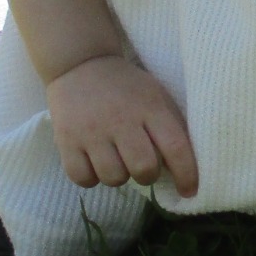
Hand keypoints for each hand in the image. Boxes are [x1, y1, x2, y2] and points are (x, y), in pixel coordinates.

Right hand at [46, 54, 198, 196]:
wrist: (80, 64)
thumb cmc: (126, 87)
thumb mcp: (156, 97)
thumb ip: (172, 126)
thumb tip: (187, 167)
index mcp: (150, 107)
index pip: (176, 147)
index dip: (187, 175)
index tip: (189, 191)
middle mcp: (121, 119)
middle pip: (143, 168)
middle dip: (147, 175)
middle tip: (142, 167)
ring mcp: (91, 131)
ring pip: (113, 178)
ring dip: (118, 176)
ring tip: (115, 160)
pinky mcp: (66, 140)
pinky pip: (83, 178)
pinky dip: (91, 177)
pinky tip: (94, 163)